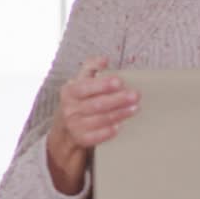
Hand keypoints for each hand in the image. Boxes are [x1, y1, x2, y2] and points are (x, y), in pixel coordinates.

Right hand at [46, 56, 138, 193]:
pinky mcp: (80, 139)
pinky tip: (120, 126)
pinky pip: (96, 137)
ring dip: (119, 114)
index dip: (102, 85)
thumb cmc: (78, 100)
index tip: (119, 81)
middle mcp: (69, 109)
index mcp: (69, 91)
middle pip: (96, 104)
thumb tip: (104, 59)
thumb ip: (91, 67)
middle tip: (135, 95)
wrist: (64, 128)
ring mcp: (74, 125)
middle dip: (117, 100)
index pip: (86, 87)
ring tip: (135, 108)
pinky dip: (108, 132)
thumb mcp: (80, 82)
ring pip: (100, 120)